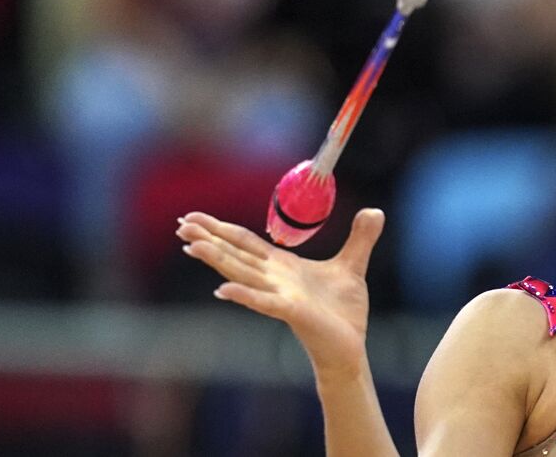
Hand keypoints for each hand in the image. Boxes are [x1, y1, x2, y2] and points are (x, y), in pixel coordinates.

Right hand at [177, 208, 384, 378]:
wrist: (350, 345)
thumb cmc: (343, 310)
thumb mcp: (353, 264)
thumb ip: (361, 238)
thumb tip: (375, 211)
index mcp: (282, 266)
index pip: (245, 242)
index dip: (221, 229)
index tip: (194, 217)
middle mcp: (274, 279)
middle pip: (236, 254)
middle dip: (209, 238)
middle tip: (180, 223)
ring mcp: (279, 296)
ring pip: (242, 274)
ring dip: (218, 259)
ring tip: (192, 246)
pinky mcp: (292, 312)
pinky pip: (264, 302)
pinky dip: (244, 295)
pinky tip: (223, 290)